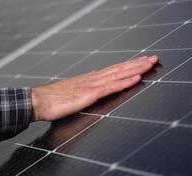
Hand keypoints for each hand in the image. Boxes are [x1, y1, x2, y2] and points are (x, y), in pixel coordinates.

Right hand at [31, 55, 158, 120]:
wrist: (38, 102)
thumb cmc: (50, 101)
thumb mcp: (70, 95)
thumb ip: (83, 92)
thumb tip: (92, 92)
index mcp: (88, 80)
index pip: (111, 71)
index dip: (127, 66)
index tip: (140, 62)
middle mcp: (91, 80)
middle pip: (118, 69)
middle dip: (137, 63)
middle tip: (153, 58)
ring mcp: (91, 86)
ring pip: (118, 75)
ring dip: (136, 68)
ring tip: (150, 63)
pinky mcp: (88, 95)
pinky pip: (111, 87)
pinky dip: (125, 81)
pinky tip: (137, 77)